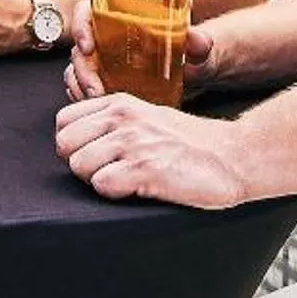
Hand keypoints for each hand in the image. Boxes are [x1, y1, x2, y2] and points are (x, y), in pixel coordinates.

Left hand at [54, 93, 260, 208]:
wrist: (233, 156)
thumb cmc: (190, 143)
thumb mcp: (147, 117)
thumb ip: (113, 122)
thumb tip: (78, 142)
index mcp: (119, 103)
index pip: (63, 121)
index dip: (74, 143)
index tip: (96, 153)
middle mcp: (122, 118)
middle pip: (65, 146)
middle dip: (82, 164)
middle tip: (111, 170)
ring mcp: (133, 142)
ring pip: (79, 166)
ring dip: (99, 180)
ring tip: (128, 179)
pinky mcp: (145, 169)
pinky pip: (102, 185)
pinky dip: (116, 194)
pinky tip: (138, 188)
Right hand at [68, 11, 225, 102]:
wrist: (192, 71)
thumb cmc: (190, 51)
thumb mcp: (196, 46)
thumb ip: (198, 42)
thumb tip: (199, 42)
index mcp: (119, 17)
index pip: (86, 12)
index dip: (80, 27)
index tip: (88, 47)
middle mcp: (106, 37)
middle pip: (79, 48)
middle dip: (82, 71)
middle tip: (96, 89)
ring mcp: (102, 60)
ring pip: (76, 70)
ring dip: (80, 87)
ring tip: (97, 101)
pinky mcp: (103, 80)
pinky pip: (82, 86)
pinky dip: (84, 97)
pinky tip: (97, 107)